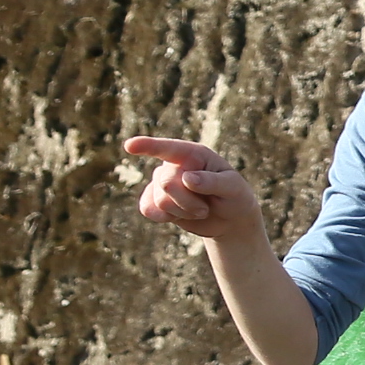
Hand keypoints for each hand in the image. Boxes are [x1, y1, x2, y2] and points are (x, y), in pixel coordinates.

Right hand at [125, 136, 262, 242]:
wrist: (229, 219)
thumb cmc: (234, 196)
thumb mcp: (233, 188)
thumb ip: (213, 182)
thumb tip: (187, 178)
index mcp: (193, 154)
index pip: (168, 148)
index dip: (148, 146)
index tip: (130, 146)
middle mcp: (173, 165)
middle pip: (166, 183)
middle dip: (188, 201)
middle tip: (206, 207)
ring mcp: (161, 182)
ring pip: (160, 200)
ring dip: (183, 211)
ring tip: (200, 209)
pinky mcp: (154, 200)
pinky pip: (147, 209)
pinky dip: (167, 217)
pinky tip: (180, 215)